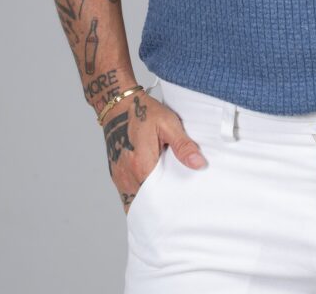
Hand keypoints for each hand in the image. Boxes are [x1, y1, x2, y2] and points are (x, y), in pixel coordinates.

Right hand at [101, 90, 207, 213]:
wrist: (119, 106)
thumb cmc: (144, 113)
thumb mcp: (168, 123)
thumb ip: (183, 145)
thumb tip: (199, 164)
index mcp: (142, 166)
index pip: (158, 198)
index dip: (170, 204)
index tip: (183, 208)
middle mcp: (128, 176)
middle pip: (147, 202)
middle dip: (161, 208)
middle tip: (178, 210)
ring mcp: (120, 177)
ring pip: (135, 201)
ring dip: (149, 204)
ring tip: (166, 204)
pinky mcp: (117, 175)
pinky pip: (128, 195)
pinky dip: (139, 198)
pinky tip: (151, 196)